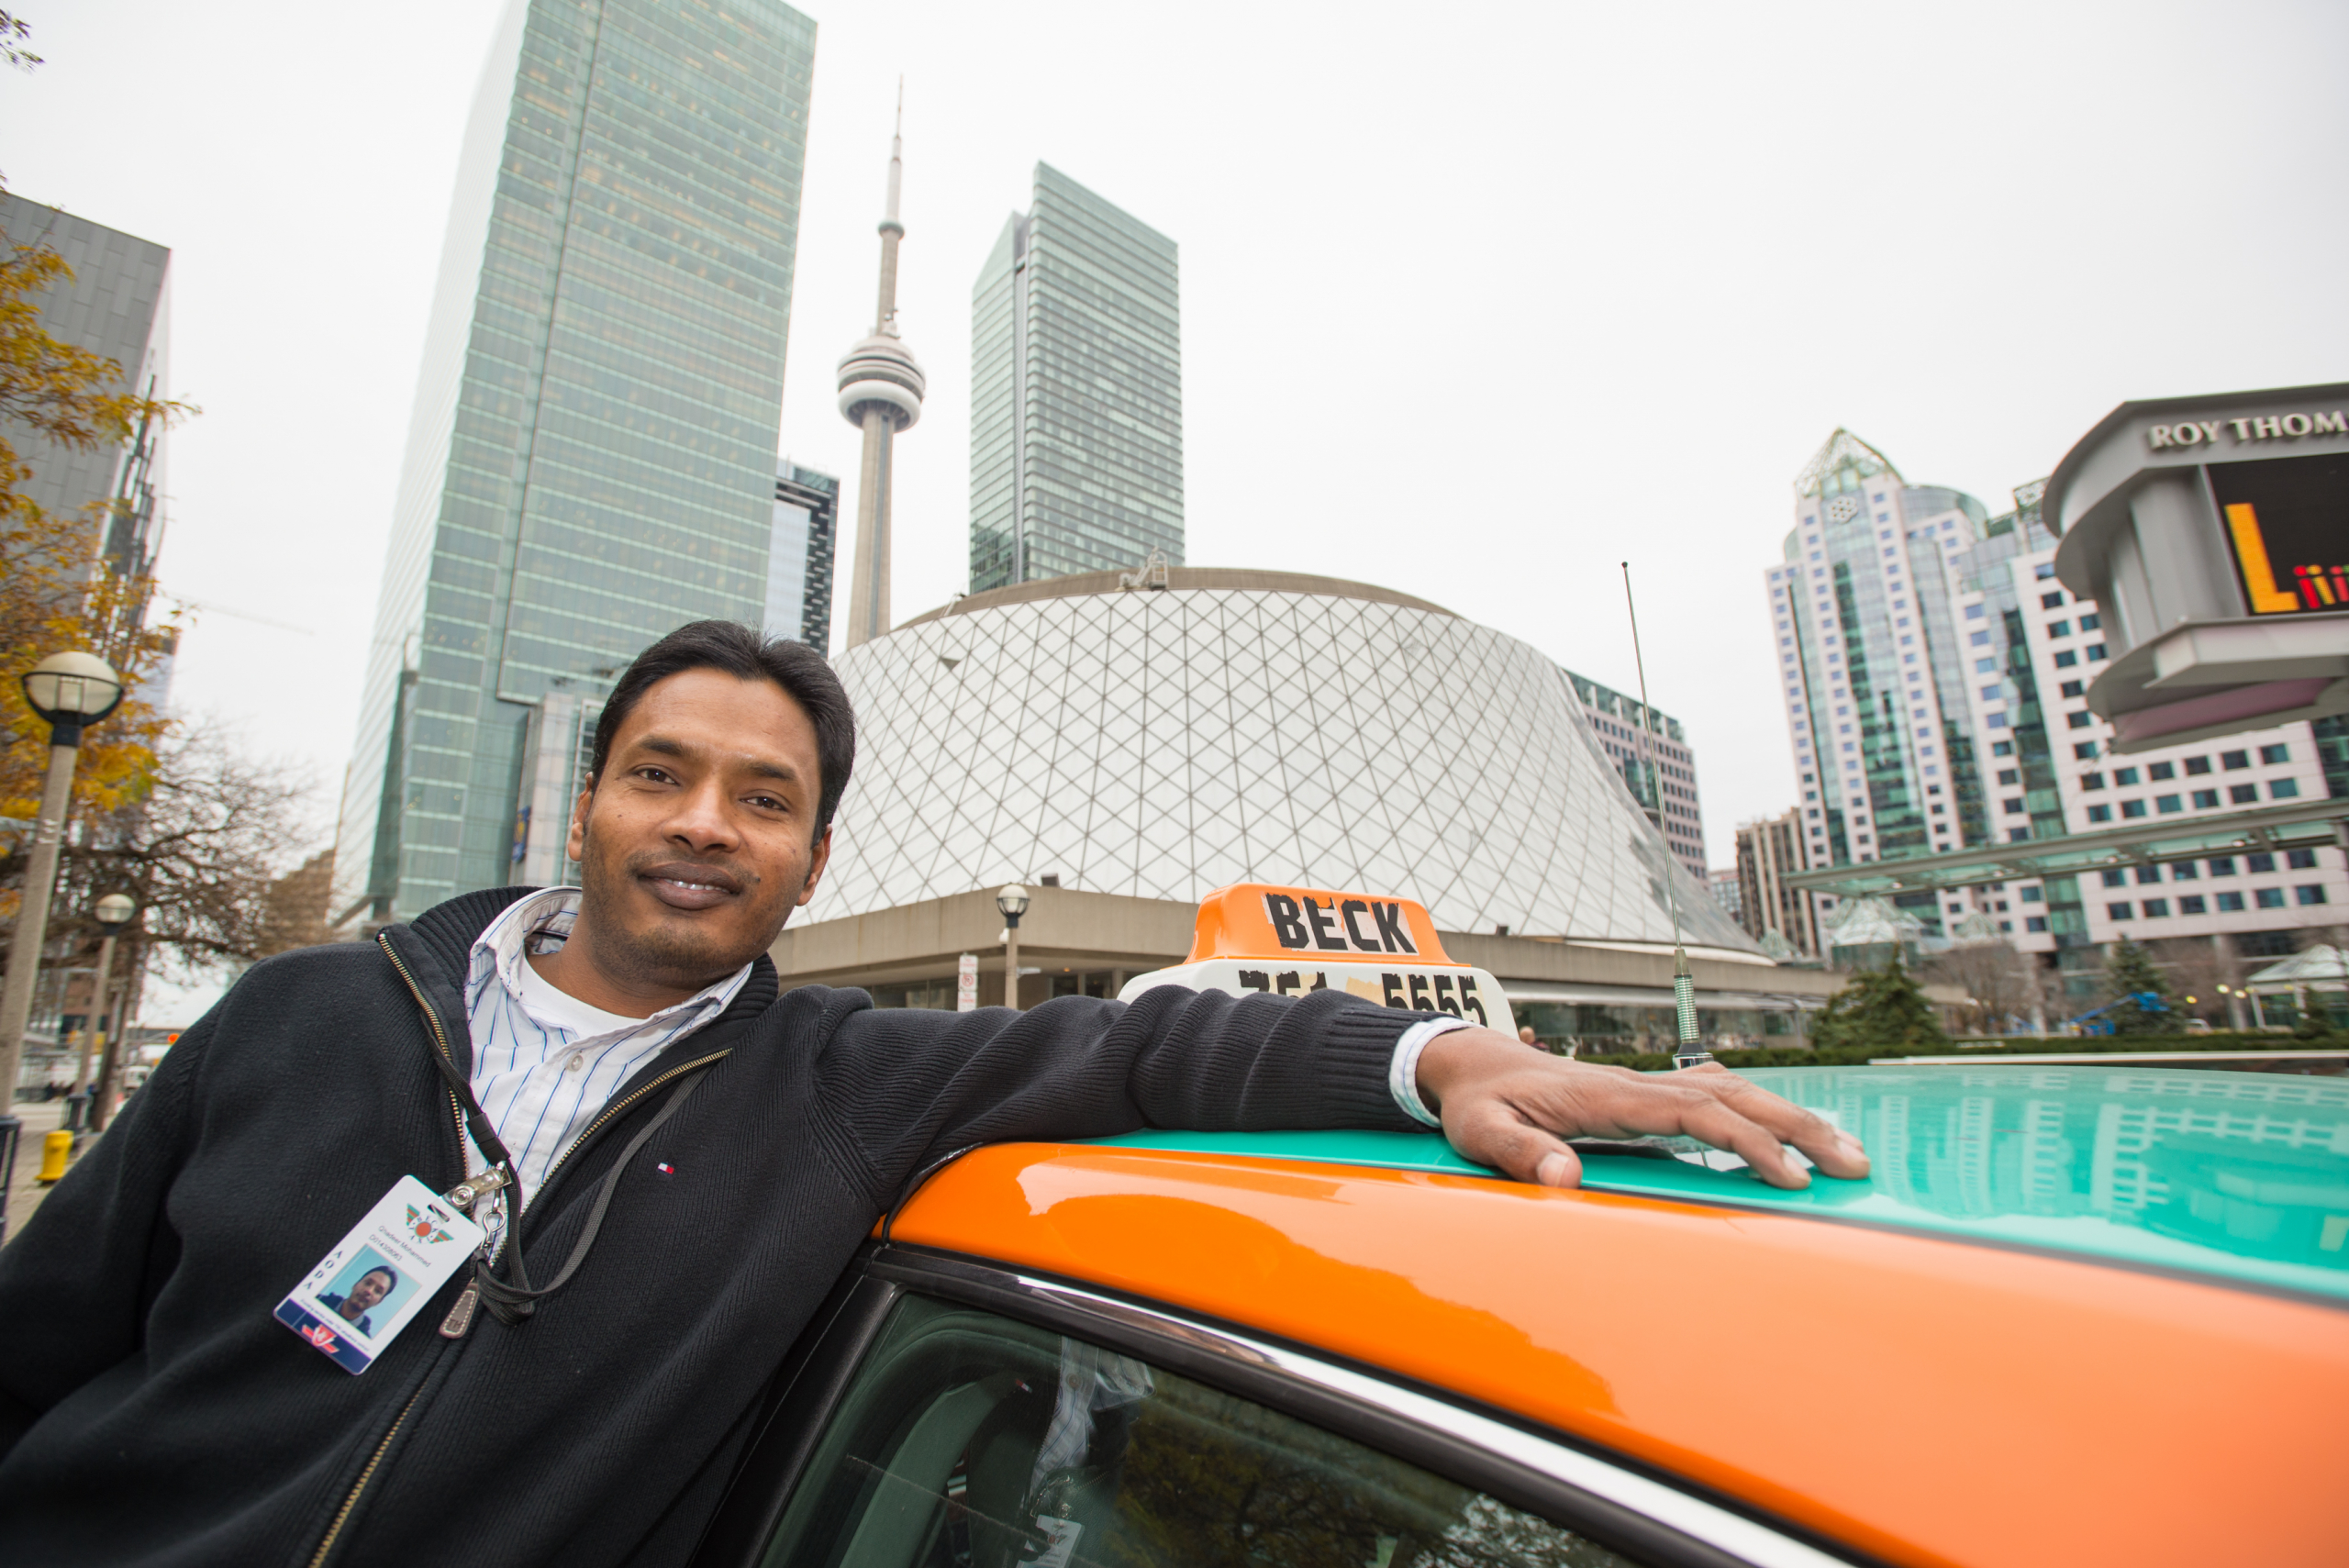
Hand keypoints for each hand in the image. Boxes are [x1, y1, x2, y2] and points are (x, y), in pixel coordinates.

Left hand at [1415, 1029, 1867, 1190]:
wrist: (1467, 1062)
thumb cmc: (1476, 1101)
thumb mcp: (1481, 1130)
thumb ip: (1519, 1153)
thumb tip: (1565, 1179)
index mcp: (1608, 1095)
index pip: (1696, 1113)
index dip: (1747, 1142)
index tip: (1789, 1175)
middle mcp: (1637, 1085)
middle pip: (1734, 1097)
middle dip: (1797, 1128)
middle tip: (1855, 1162)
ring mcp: (1644, 1087)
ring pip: (1733, 1094)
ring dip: (1790, 1119)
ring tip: (1845, 1150)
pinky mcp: (1644, 1095)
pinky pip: (1715, 1097)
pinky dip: (1758, 1111)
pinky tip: (1787, 1129)